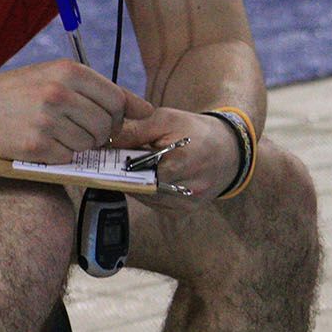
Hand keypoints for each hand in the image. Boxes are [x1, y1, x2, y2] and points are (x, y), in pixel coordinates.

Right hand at [0, 60, 152, 162]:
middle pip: (106, 125)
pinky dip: (61, 154)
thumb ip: (100, 89)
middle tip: (81, 129)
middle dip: (100, 133)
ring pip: (89, 144)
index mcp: (69, 72)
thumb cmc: (23, 89)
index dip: (119, 115)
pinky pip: (67, 157)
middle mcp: (59, 94)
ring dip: (79, 144)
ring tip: (58, 132)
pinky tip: (44, 142)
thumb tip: (145, 109)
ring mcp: (47, 121)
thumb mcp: (59, 75)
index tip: (112, 122)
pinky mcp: (35, 146)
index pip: (117, 100)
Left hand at [116, 108, 243, 207]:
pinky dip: (147, 191)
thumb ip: (134, 130)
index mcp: (181, 162)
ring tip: (135, 167)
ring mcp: (185, 203)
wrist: (227, 150)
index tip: (110, 153)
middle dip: (126, 173)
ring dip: (135, 183)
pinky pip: (154, 204)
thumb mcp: (166, 119)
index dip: (120, 162)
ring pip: (145, 197)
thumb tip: (104, 139)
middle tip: (118, 160)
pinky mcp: (183, 211)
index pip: (136, 169)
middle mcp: (186, 188)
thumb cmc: (194, 130)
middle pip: (139, 185)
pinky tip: (150, 177)